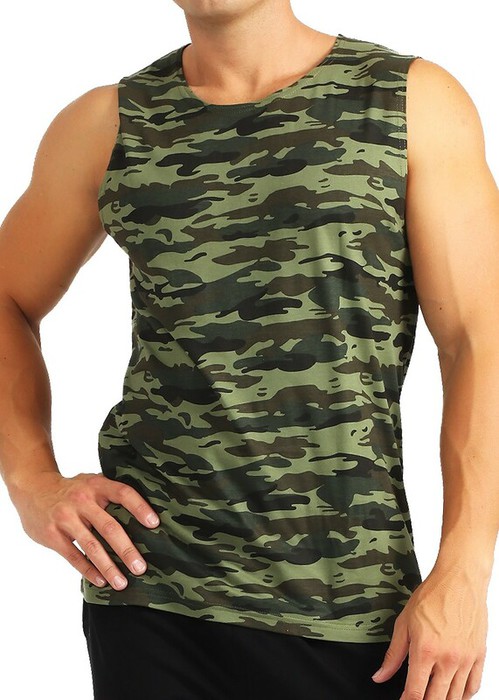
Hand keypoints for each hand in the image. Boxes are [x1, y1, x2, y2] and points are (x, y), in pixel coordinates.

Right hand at [9, 471, 159, 589]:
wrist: (32, 489)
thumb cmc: (72, 489)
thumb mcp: (91, 482)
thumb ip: (111, 493)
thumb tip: (146, 512)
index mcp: (96, 485)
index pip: (123, 493)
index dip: (140, 507)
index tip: (155, 524)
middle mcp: (82, 500)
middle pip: (109, 527)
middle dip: (127, 550)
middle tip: (141, 568)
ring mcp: (66, 518)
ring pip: (91, 546)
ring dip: (108, 567)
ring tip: (122, 583)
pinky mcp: (52, 535)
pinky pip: (73, 556)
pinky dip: (88, 571)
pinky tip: (101, 581)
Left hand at [371, 566, 487, 698]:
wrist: (459, 580)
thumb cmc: (431, 596)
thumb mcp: (404, 623)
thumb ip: (393, 654)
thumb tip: (380, 676)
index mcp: (426, 651)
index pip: (415, 693)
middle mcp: (448, 660)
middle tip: (416, 699)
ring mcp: (466, 660)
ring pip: (456, 697)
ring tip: (432, 696)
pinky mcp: (479, 656)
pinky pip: (473, 686)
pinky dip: (463, 695)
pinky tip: (454, 693)